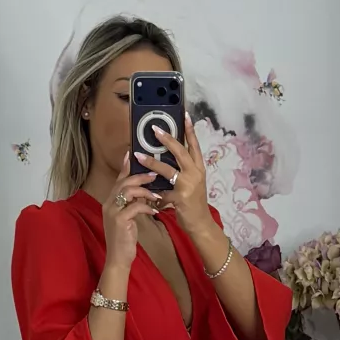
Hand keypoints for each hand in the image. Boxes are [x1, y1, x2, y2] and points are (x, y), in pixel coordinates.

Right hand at [101, 154, 159, 270]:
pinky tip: (155, 211)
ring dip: (145, 191)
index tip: (134, 154)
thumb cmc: (125, 239)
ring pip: (129, 191)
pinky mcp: (119, 220)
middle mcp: (109, 204)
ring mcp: (112, 212)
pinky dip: (147, 207)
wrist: (118, 259)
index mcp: (110, 202)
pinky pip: (135, 207)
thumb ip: (132, 204)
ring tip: (157, 194)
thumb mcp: (128, 219)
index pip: (119, 180)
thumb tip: (144, 192)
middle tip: (155, 174)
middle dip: (140, 176)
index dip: (126, 167)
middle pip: (124, 182)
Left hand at [136, 112, 214, 239]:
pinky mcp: (181, 197)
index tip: (184, 115)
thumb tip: (166, 158)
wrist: (201, 223)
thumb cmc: (194, 203)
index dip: (190, 130)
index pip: (194, 145)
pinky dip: (153, 192)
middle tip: (154, 129)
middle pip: (181, 152)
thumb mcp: (192, 183)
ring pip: (168, 169)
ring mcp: (188, 185)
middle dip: (167, 139)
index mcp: (199, 168)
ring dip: (151, 162)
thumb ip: (182, 170)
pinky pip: (162, 191)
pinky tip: (146, 193)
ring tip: (139, 155)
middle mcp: (195, 173)